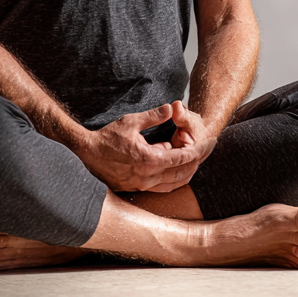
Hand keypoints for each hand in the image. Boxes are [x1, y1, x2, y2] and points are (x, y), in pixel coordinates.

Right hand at [73, 103, 213, 192]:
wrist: (86, 153)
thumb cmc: (107, 137)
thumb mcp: (131, 122)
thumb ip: (153, 116)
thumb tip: (171, 108)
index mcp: (151, 160)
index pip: (184, 157)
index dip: (200, 150)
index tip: (211, 143)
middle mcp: (149, 177)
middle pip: (184, 173)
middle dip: (197, 162)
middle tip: (206, 150)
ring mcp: (143, 185)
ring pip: (174, 183)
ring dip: (186, 172)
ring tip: (192, 159)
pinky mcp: (137, 188)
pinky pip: (162, 187)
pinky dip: (173, 179)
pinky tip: (172, 168)